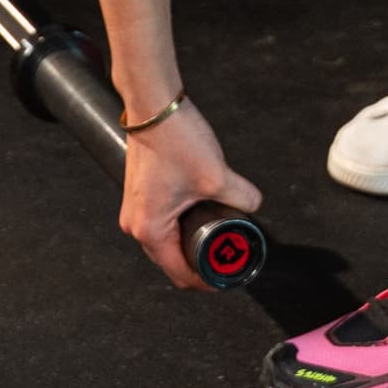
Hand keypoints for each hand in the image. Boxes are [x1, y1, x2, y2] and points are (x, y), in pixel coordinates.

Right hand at [120, 101, 263, 290]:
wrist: (152, 106)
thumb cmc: (177, 141)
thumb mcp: (217, 175)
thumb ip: (242, 197)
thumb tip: (254, 206)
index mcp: (150, 230)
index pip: (179, 274)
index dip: (206, 281)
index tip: (226, 279)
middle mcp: (135, 226)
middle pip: (170, 260)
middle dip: (199, 262)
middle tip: (227, 257)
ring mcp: (133, 209)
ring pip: (166, 240)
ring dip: (189, 242)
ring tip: (217, 237)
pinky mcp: (138, 194)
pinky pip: (160, 222)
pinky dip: (179, 226)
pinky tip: (199, 216)